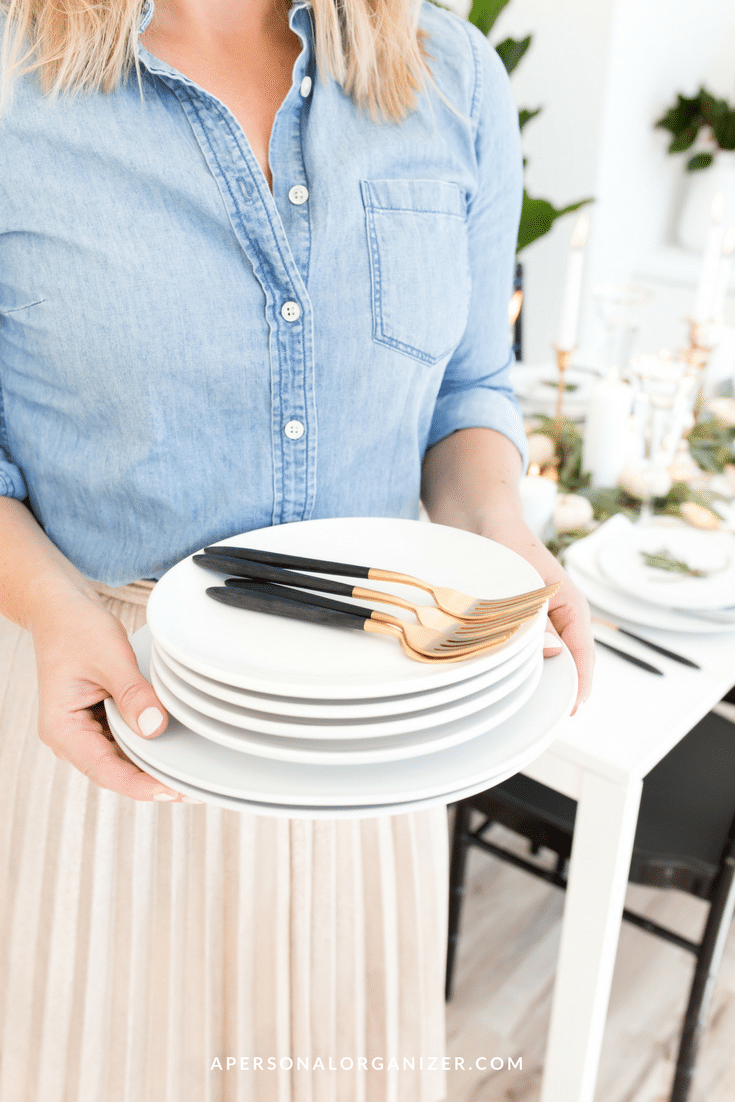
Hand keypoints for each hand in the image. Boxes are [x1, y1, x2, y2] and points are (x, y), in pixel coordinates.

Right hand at [30, 589, 193, 800]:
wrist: (61, 610)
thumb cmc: (76, 629)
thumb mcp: (109, 657)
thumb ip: (132, 693)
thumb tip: (154, 727)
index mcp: (62, 728)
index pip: (103, 770)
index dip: (139, 785)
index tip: (172, 790)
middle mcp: (70, 737)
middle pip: (114, 772)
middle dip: (151, 782)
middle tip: (194, 789)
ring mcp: (84, 731)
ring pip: (121, 761)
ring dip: (151, 767)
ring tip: (189, 775)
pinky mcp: (98, 722)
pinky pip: (123, 743)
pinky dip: (146, 748)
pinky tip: (172, 750)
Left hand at [483, 517, 593, 712]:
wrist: (485, 522)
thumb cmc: (506, 545)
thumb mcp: (522, 578)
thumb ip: (536, 615)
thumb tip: (554, 652)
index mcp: (570, 604)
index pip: (584, 651)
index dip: (580, 682)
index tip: (572, 709)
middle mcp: (560, 615)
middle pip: (568, 661)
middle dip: (559, 687)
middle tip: (545, 719)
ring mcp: (542, 619)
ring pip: (548, 658)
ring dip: (538, 678)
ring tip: (525, 708)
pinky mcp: (521, 621)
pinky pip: (528, 650)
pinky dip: (522, 667)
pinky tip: (506, 682)